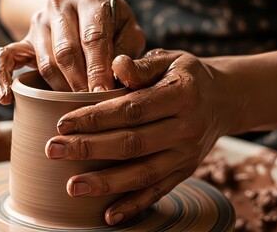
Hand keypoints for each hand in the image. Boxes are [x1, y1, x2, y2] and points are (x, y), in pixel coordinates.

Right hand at [0, 0, 144, 104]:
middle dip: (79, 84)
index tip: (104, 95)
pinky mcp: (23, 39)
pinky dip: (1, 78)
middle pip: (66, 52)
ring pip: (45, 62)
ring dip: (59, 89)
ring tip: (74, 108)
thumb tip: (118, 77)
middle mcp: (59, 6)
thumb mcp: (127, 28)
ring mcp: (38, 22)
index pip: (92, 37)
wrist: (81, 7)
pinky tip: (7, 98)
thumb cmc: (110, 23)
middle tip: (91, 107)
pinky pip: (4, 57)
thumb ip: (126, 50)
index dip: (98, 69)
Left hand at [45, 49, 240, 224]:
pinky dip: (134, 205)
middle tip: (53, 151)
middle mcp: (186, 128)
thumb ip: (141, 66)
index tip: (62, 123)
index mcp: (181, 95)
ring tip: (72, 187)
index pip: (132, 109)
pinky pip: (158, 192)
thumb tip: (115, 66)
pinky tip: (109, 215)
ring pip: (143, 173)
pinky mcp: (184, 172)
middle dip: (89, 149)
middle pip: (132, 143)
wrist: (223, 100)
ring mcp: (186, 155)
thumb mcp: (169, 60)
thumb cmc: (186, 76)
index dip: (96, 117)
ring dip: (106, 183)